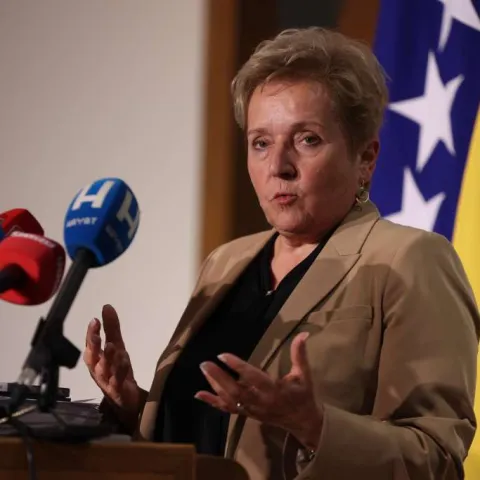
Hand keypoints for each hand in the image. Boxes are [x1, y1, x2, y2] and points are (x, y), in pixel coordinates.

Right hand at [83, 304, 141, 417]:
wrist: (126, 399)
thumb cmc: (116, 370)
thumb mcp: (117, 346)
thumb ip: (111, 328)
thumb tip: (106, 306)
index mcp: (95, 358)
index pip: (90, 344)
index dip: (91, 333)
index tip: (94, 321)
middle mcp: (97, 369)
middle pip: (93, 357)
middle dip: (93, 345)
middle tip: (96, 335)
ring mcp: (107, 381)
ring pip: (105, 369)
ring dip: (107, 358)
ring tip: (111, 346)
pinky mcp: (117, 390)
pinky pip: (117, 381)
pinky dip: (120, 371)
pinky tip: (124, 361)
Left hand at [195, 332, 322, 449]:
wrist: (302, 422)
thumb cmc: (302, 395)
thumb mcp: (304, 375)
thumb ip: (300, 354)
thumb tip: (303, 333)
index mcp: (275, 391)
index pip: (253, 378)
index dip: (238, 367)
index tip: (223, 355)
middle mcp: (261, 402)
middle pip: (236, 391)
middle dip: (219, 377)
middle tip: (205, 363)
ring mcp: (252, 410)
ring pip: (230, 400)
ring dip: (215, 386)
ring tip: (204, 369)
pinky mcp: (247, 414)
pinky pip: (228, 409)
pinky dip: (212, 402)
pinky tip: (199, 394)